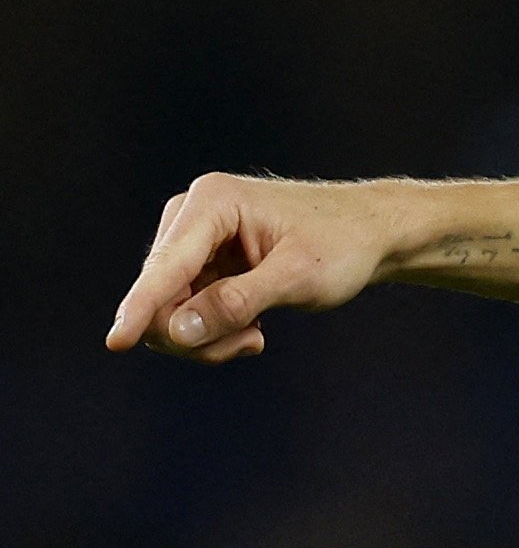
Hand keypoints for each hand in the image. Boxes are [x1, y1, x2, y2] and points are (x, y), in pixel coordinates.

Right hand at [106, 173, 407, 362]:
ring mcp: (193, 241)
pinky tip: (253, 329)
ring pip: (168, 311)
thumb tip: (175, 330)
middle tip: (251, 345)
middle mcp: (191, 216)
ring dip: (207, 337)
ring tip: (255, 337)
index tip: (116, 343)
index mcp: (213, 202)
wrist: (373, 234)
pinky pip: (184, 313)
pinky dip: (213, 331)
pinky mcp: (200, 264)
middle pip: (160, 295)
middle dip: (196, 333)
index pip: (167, 267)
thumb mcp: (299, 277)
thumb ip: (237, 303)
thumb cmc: (344, 245)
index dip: (141, 309)